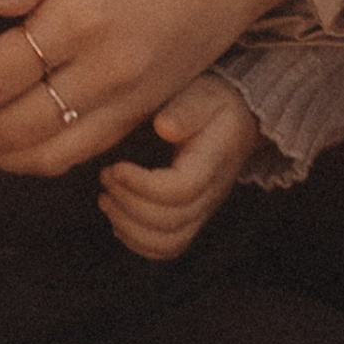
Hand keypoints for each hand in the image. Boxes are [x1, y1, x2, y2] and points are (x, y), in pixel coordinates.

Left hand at [98, 76, 263, 260]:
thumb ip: (185, 111)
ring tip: (106, 198)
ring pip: (168, 242)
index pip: (179, 190)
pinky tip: (117, 216)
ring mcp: (201, 211)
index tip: (115, 166)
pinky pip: (166, 247)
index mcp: (211, 164)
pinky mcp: (190, 218)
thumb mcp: (201, 96)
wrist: (238, 120)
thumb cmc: (212, 104)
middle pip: (170, 222)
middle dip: (128, 204)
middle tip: (106, 176)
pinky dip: (137, 240)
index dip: (141, 185)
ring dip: (129, 226)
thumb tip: (163, 127)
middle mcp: (209, 195)